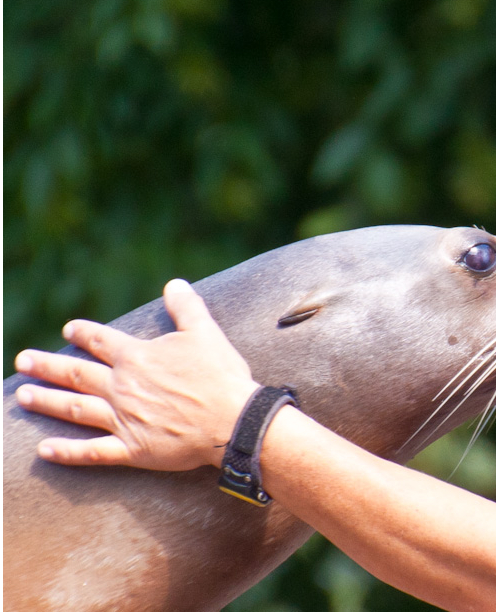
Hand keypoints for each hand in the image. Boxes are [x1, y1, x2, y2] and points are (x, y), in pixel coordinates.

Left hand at [15, 279, 257, 469]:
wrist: (233, 421)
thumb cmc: (221, 376)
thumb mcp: (206, 332)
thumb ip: (186, 308)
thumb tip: (174, 284)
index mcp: (138, 358)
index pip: (102, 341)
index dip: (84, 333)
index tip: (69, 329)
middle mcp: (123, 387)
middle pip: (77, 374)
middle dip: (48, 366)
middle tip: (23, 361)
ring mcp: (124, 420)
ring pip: (76, 409)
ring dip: (47, 401)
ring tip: (22, 396)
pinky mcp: (133, 449)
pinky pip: (93, 452)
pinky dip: (68, 452)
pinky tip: (45, 450)